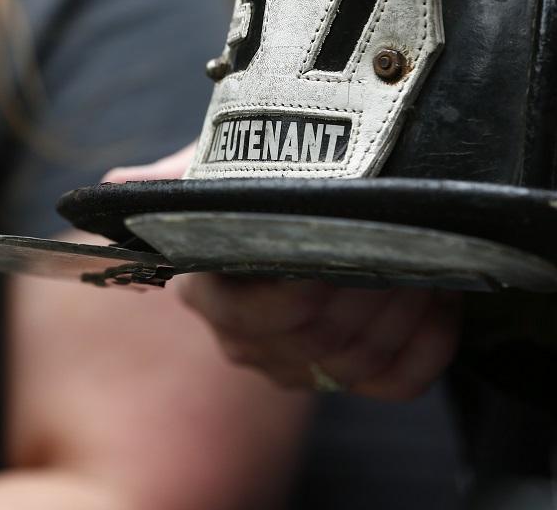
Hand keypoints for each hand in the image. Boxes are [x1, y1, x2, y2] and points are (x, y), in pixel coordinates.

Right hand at [104, 143, 459, 398]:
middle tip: (403, 235)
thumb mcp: (206, 176)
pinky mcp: (354, 378)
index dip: (302, 288)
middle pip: (320, 335)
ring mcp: (302, 367)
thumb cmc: (248, 191)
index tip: (335, 244)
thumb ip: (169, 179)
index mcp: (212, 294)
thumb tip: (116, 186)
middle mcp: (252, 341)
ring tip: (430, 254)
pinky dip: (429, 340)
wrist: (294, 221)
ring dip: (406, 304)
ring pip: (363, 357)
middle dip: (369, 284)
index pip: (255, 313)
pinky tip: (441, 295)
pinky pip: (400, 380)